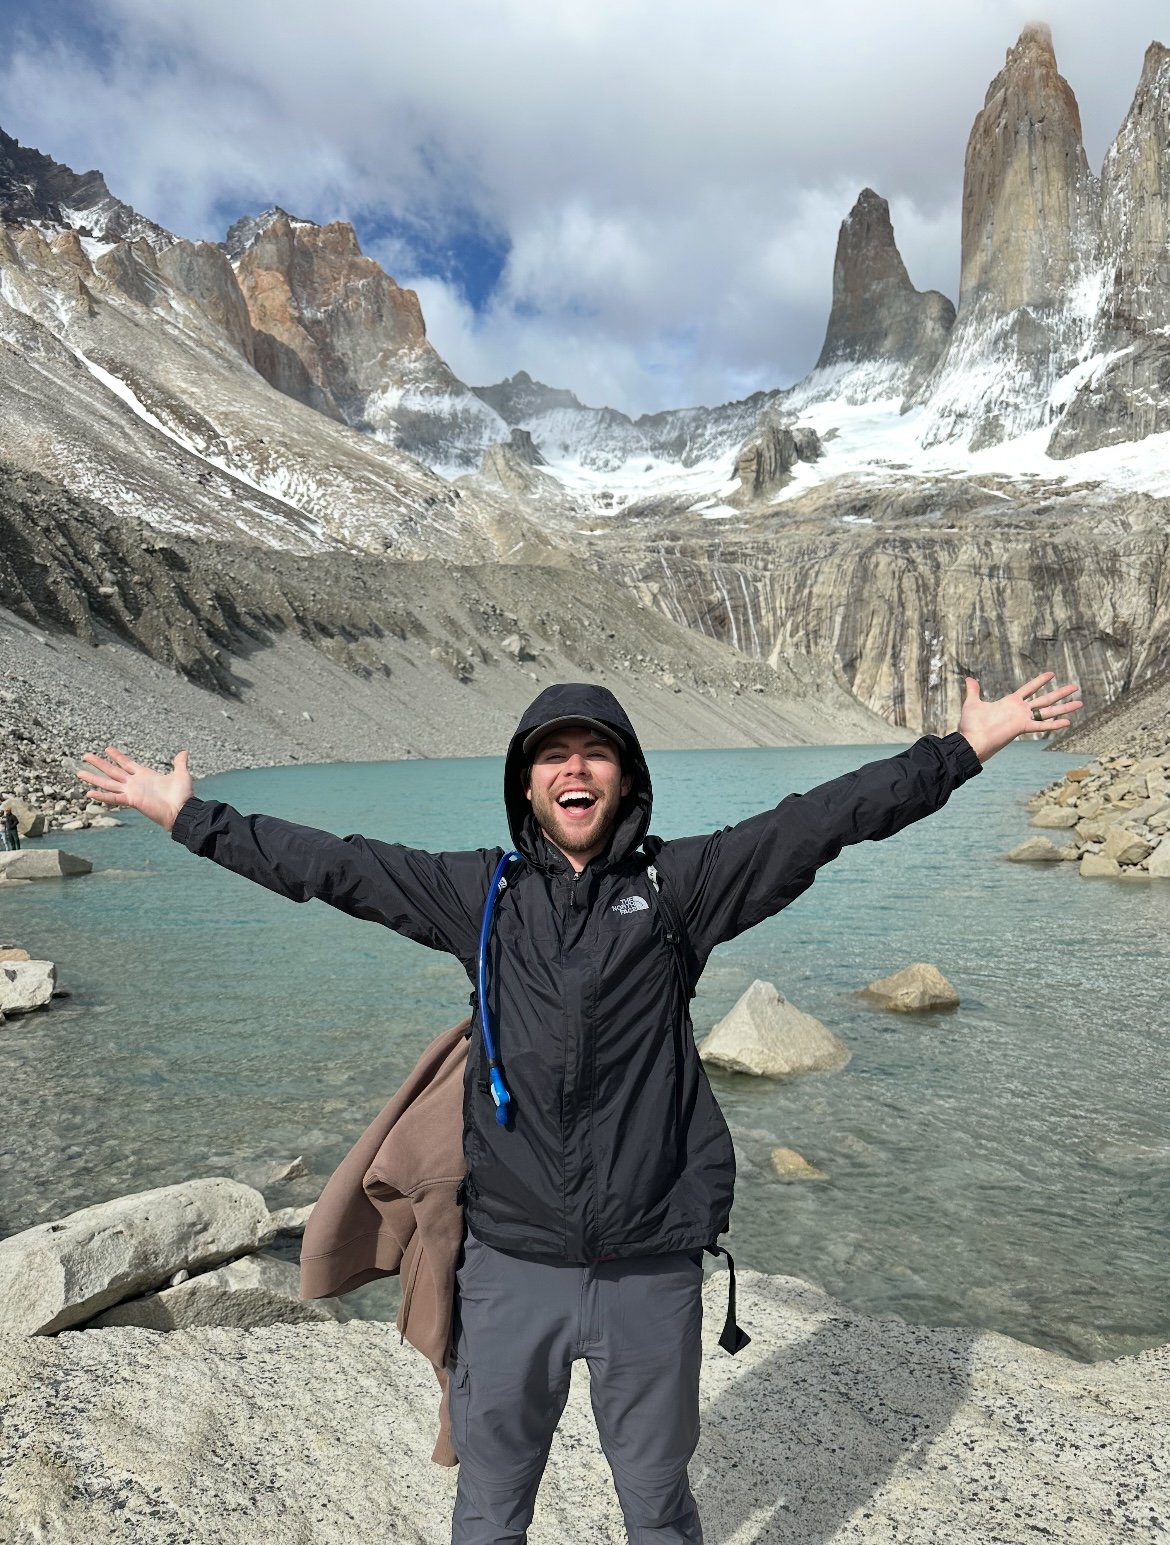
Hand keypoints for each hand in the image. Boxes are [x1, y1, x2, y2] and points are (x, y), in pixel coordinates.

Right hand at [78, 747, 193, 830]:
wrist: (183, 810)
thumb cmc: (183, 795)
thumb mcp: (182, 775)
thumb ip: (180, 763)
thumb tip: (184, 752)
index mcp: (145, 775)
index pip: (127, 763)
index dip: (117, 756)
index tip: (107, 748)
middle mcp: (135, 783)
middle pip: (113, 771)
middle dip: (99, 763)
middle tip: (86, 755)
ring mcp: (132, 792)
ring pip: (108, 783)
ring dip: (94, 778)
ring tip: (79, 772)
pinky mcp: (132, 801)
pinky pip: (113, 798)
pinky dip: (102, 796)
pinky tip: (89, 793)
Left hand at [958, 673, 1082, 762]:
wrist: (970, 741)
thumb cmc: (970, 725)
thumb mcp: (972, 703)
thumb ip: (973, 691)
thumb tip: (969, 679)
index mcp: (1010, 702)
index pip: (1029, 689)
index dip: (1040, 681)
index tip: (1052, 673)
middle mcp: (1020, 710)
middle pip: (1045, 699)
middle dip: (1060, 693)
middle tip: (1075, 686)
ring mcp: (1022, 718)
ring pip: (1048, 711)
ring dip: (1065, 707)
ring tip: (1080, 702)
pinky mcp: (1022, 727)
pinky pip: (1041, 725)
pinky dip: (1054, 724)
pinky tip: (1068, 722)